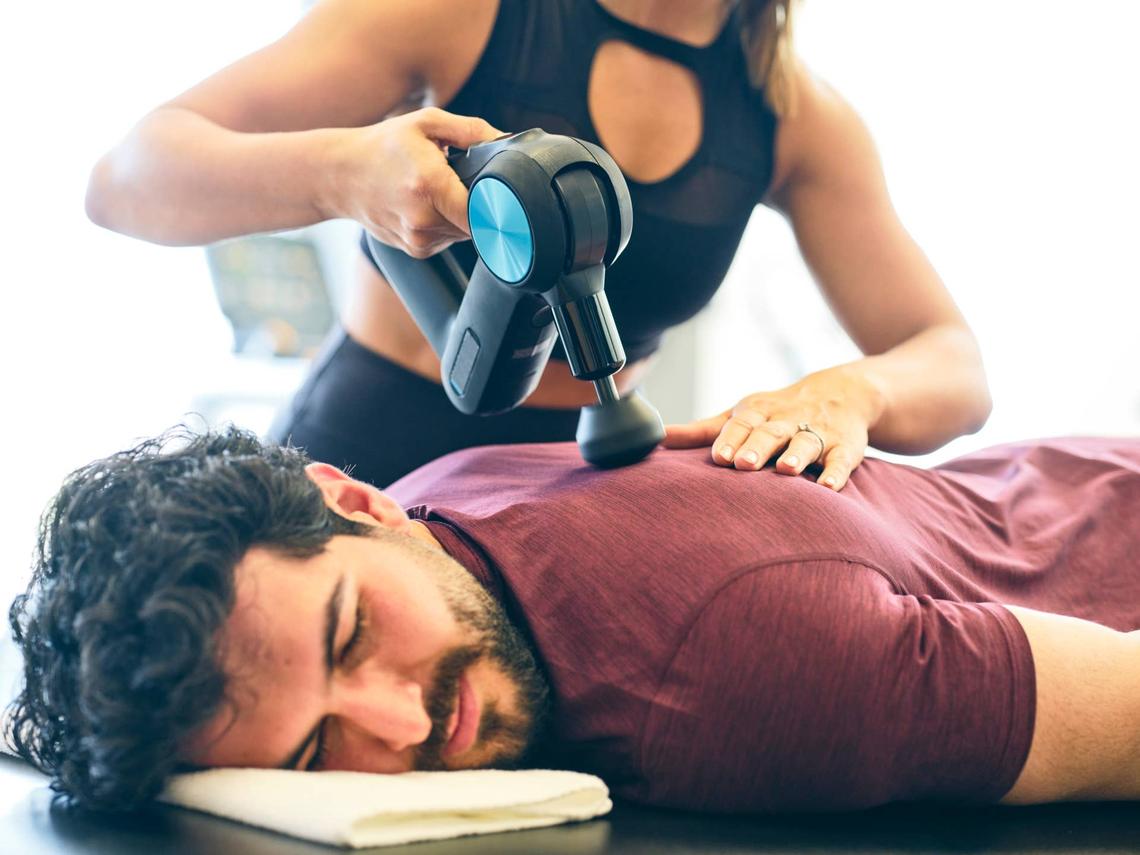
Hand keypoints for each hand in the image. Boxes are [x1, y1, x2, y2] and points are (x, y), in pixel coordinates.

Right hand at [329, 107, 503, 257]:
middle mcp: (424, 219)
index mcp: (430, 186)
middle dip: (480, 203)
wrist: (339, 176)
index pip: (485, 212)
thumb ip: (472, 130)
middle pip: (479, 222)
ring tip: (438, 190)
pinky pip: (449, 238)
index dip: (500, 204)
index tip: (503, 196)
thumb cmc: (383, 146)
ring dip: (463, 213)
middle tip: (461, 181)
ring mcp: (419, 239)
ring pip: (466, 232)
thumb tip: (507, 143)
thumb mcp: (427, 123)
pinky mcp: (416, 250)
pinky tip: (426, 205)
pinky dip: (446, 223)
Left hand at [661, 366, 882, 490]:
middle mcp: (786, 420)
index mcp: (758, 412)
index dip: (730, 439)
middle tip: (742, 464)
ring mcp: (817, 433)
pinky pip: (842, 460)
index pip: (740, 424)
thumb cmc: (775, 414)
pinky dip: (836, 473)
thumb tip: (654, 438)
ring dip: (796, 454)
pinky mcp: (845, 448)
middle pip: (770, 432)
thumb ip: (699, 431)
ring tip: (785, 470)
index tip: (718, 457)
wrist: (843, 392)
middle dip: (757, 446)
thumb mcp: (740, 415)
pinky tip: (828, 487)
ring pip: (806, 442)